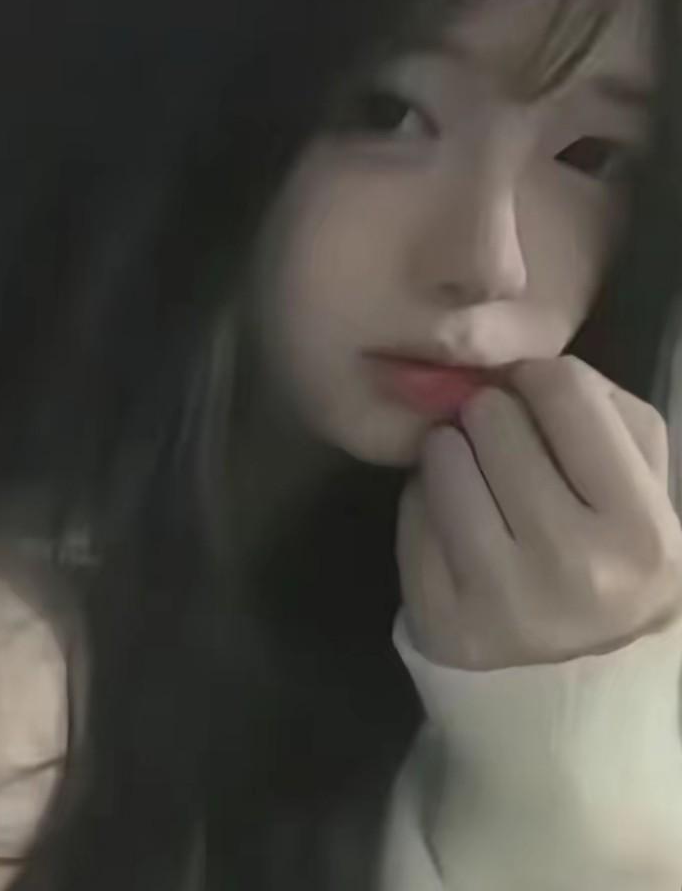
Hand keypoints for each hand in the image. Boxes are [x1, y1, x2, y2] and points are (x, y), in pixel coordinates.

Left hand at [396, 355, 681, 669]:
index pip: (567, 390)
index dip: (538, 379)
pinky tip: (449, 521)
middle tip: (497, 445)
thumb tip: (530, 365)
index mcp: (644, 531)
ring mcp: (503, 598)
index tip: (531, 395)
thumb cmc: (606, 568)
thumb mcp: (643, 498)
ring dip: (449, 451)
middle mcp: (577, 568)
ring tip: (473, 478)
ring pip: (442, 454)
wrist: (567, 690)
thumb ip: (606, 420)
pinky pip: (411, 506)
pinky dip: (424, 499)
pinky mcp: (441, 616)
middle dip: (489, 416)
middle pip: (493, 415)